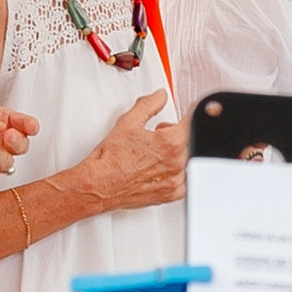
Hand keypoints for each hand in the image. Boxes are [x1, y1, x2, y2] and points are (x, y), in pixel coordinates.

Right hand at [72, 91, 186, 212]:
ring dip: (177, 154)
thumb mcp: (128, 122)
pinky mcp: (171, 194)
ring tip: (154, 153)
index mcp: (171, 142)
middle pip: (191, 141)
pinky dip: (176, 173)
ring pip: (188, 160)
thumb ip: (149, 105)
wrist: (99, 184)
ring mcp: (176, 180)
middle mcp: (177, 162)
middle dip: (178, 134)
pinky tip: (158, 169)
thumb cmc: (111, 159)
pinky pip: (185, 181)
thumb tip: (160, 97)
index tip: (190, 111)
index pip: (192, 121)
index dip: (191, 112)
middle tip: (158, 135)